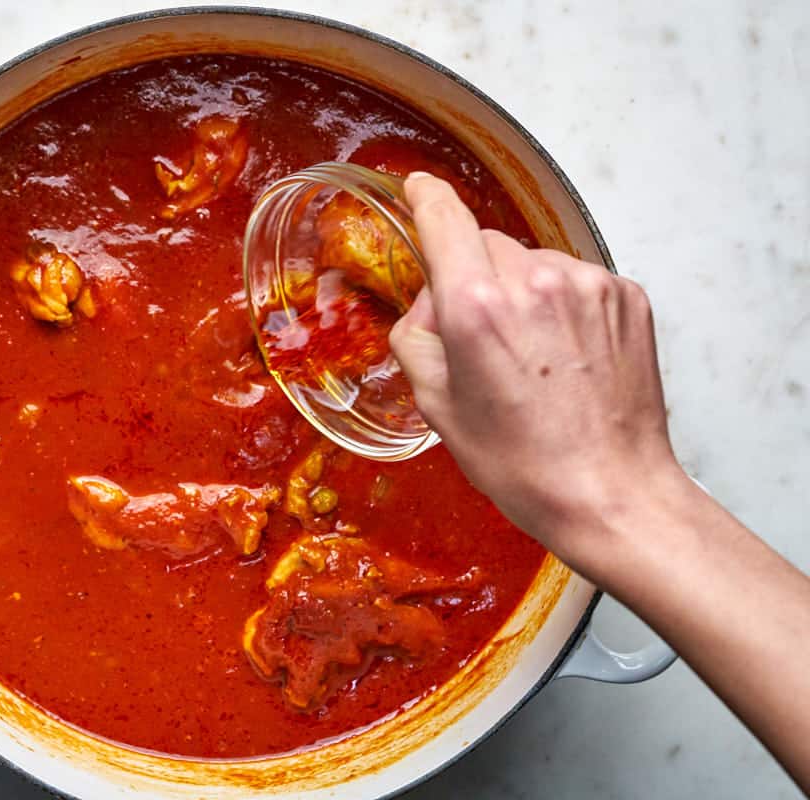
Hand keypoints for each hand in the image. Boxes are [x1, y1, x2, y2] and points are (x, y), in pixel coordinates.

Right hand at [390, 173, 681, 563]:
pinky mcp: (626, 297)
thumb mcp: (438, 407)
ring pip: (532, 262)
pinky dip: (561, 306)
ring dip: (521, 292)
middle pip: (486, 245)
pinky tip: (564, 358)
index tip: (418, 189)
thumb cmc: (525, 463)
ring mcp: (587, 286)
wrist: (610, 492)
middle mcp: (534, 282)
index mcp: (477, 308)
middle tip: (478, 340)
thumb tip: (427, 310)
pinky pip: (574, 280)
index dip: (426, 199)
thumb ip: (417, 339)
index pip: (444, 219)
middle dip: (473, 278)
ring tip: (531, 359)